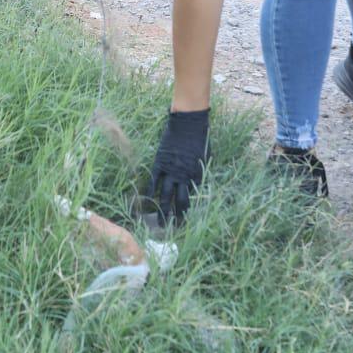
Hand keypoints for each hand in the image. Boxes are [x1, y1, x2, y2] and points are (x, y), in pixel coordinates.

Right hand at [149, 109, 209, 223]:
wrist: (189, 123)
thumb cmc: (200, 138)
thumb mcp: (205, 158)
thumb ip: (200, 172)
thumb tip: (196, 184)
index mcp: (197, 177)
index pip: (192, 199)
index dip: (188, 211)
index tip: (184, 222)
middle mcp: (184, 177)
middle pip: (180, 202)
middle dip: (176, 217)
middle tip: (172, 229)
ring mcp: (171, 171)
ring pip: (165, 195)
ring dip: (162, 210)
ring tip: (159, 223)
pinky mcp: (160, 163)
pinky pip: (153, 181)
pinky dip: (150, 192)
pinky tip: (147, 202)